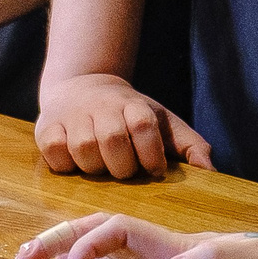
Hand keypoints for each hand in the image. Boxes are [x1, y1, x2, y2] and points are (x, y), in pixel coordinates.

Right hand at [34, 72, 212, 176]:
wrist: (84, 86)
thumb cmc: (128, 115)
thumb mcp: (161, 123)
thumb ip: (188, 145)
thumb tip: (210, 172)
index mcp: (133, 104)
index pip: (143, 124)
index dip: (151, 153)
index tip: (154, 170)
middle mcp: (102, 105)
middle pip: (113, 139)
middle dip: (122, 166)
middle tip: (124, 171)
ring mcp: (73, 115)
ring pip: (83, 148)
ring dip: (94, 167)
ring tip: (100, 168)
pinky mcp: (47, 126)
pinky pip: (54, 150)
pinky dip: (64, 163)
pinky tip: (74, 163)